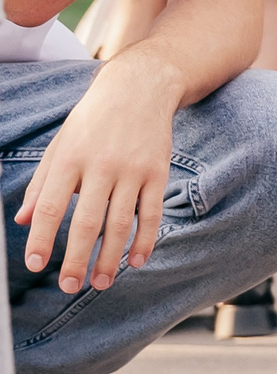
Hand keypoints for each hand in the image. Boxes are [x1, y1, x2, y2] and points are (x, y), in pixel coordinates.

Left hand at [16, 53, 181, 292]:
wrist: (141, 88)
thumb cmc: (93, 119)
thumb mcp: (61, 144)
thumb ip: (42, 184)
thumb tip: (21, 221)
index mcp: (70, 158)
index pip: (50, 206)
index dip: (41, 237)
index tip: (35, 264)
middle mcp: (101, 165)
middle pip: (86, 222)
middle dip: (76, 259)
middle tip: (69, 286)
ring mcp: (133, 170)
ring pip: (120, 223)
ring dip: (110, 258)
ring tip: (100, 283)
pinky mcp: (158, 172)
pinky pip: (151, 213)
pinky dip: (144, 240)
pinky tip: (136, 260)